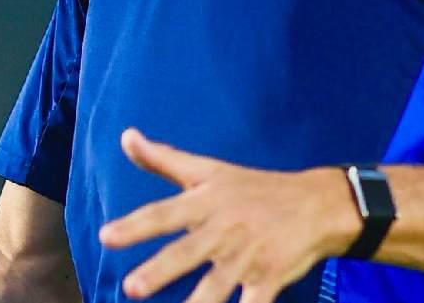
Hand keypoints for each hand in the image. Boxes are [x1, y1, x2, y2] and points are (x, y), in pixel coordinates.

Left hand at [99, 129, 362, 302]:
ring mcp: (247, 255)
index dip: (134, 225)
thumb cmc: (254, 187)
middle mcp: (223, 228)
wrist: (317, 203)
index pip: (163, 213)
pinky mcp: (270, 278)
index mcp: (206, 202)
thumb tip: (125, 136)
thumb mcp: (209, 169)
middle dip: (160, 270)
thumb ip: (164, 159)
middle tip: (131, 287)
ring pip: (218, 284)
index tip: (106, 236)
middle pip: (187, 252)